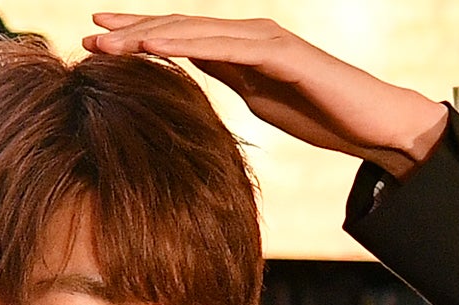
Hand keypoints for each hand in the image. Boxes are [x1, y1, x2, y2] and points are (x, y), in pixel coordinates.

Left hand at [83, 13, 448, 177]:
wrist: (370, 121)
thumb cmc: (321, 114)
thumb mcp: (261, 101)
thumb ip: (230, 85)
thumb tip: (197, 89)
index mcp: (239, 50)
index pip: (180, 41)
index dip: (139, 40)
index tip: (98, 44)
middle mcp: (247, 36)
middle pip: (179, 28)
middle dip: (132, 30)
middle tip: (88, 33)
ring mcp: (263, 39)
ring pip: (195, 32)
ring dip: (148, 33)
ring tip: (108, 40)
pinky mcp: (279, 53)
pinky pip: (224, 47)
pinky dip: (186, 44)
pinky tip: (154, 46)